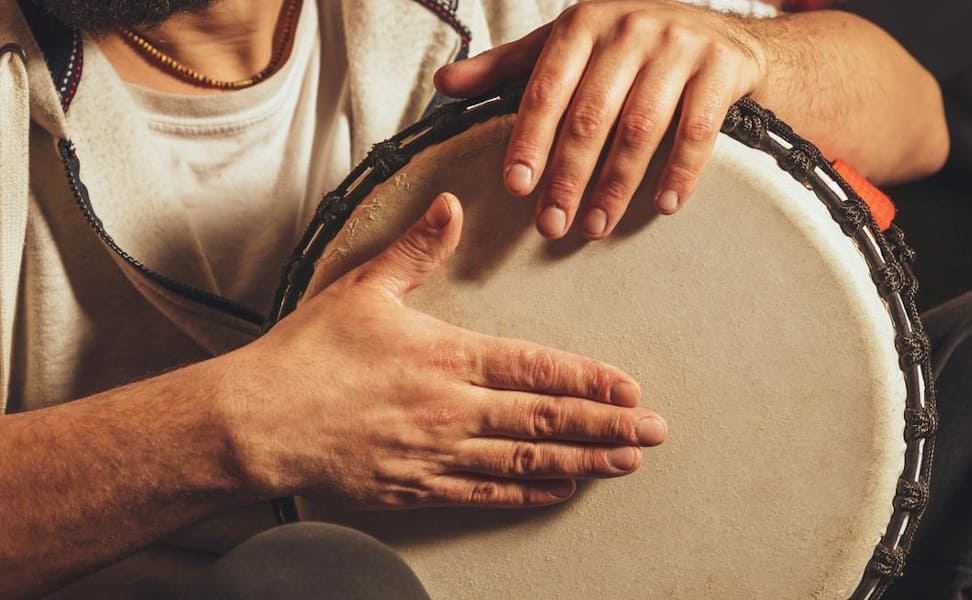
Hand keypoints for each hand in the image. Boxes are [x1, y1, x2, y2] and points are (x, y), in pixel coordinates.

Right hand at [224, 193, 667, 508]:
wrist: (256, 423)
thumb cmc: (307, 353)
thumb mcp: (363, 287)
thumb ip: (416, 248)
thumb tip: (452, 204)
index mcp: (446, 357)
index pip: (535, 369)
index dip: (589, 381)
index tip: (629, 389)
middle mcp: (452, 410)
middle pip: (545, 419)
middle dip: (606, 427)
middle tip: (652, 433)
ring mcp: (438, 454)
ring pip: (526, 460)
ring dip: (582, 461)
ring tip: (624, 463)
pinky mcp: (418, 488)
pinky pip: (486, 492)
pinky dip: (528, 492)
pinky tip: (561, 490)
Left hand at [435, 0, 765, 239]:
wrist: (722, 34)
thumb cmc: (632, 46)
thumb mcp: (567, 45)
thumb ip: (507, 66)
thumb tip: (445, 83)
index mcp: (583, 24)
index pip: (547, 88)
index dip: (529, 140)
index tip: (517, 186)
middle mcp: (629, 29)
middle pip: (590, 115)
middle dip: (568, 176)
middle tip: (552, 225)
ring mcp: (678, 47)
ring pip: (640, 127)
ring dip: (616, 185)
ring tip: (596, 226)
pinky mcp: (720, 69)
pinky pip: (697, 129)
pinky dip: (680, 172)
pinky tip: (664, 206)